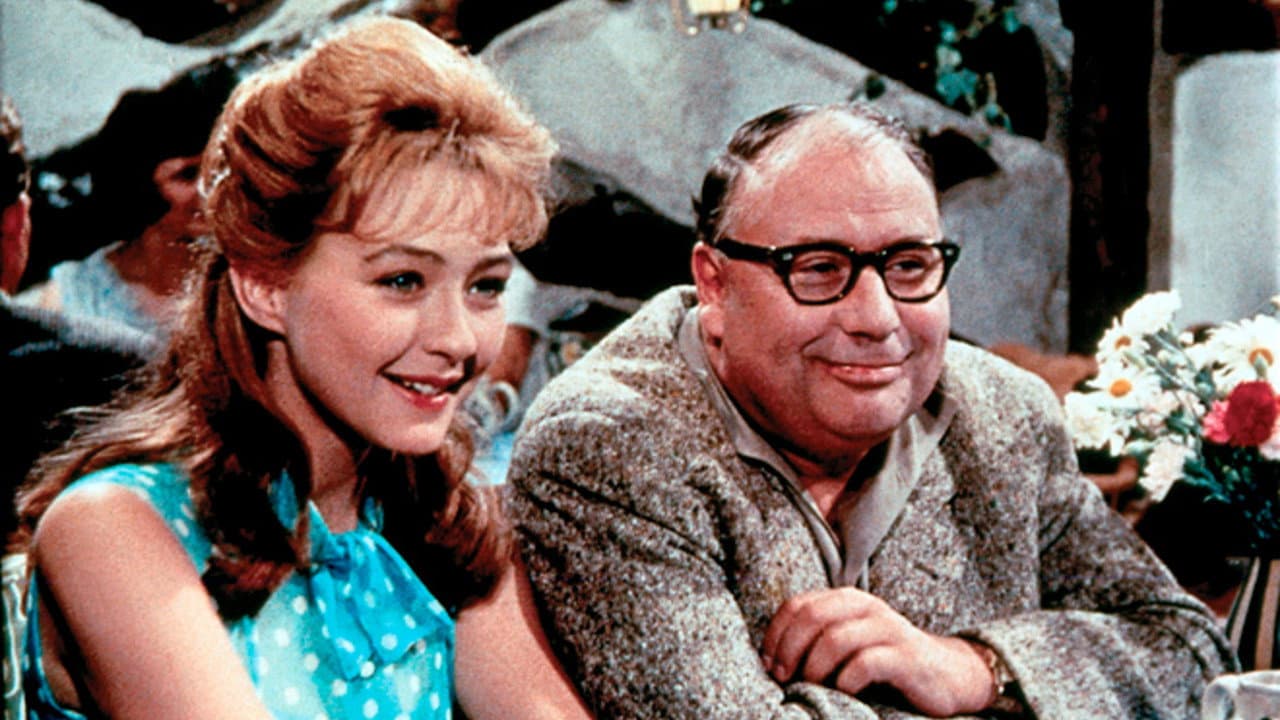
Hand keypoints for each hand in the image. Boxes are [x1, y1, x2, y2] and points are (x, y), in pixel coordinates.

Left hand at [761, 587, 993, 716]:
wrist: (947, 674)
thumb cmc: (886, 661)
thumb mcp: (849, 642)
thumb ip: (817, 639)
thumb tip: (771, 661)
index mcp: (847, 599)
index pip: (797, 605)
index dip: (775, 635)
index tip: (768, 664)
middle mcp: (867, 606)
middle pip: (811, 617)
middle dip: (789, 650)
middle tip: (784, 677)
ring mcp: (888, 629)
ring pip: (835, 639)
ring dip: (814, 668)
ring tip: (812, 686)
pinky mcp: (906, 656)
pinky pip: (865, 664)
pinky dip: (845, 681)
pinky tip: (844, 691)